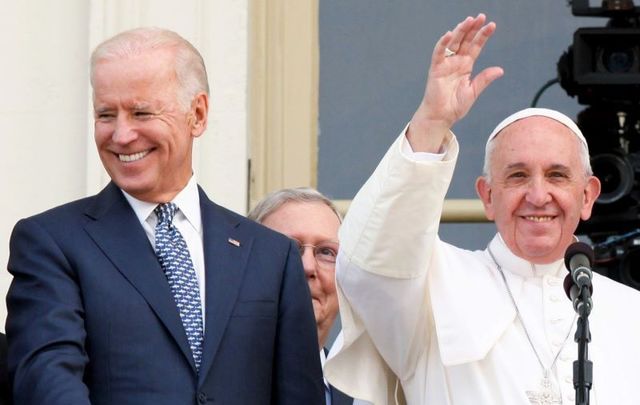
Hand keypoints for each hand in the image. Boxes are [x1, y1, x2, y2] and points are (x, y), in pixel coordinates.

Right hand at [407, 14, 503, 151]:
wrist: (441, 117)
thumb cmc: (455, 106)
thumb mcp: (473, 91)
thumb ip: (484, 79)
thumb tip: (500, 69)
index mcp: (466, 66)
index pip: (476, 46)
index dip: (483, 36)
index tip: (492, 25)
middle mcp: (456, 62)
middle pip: (465, 41)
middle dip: (473, 28)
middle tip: (481, 17)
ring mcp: (445, 64)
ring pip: (453, 43)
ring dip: (460, 31)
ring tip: (469, 20)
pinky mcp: (435, 69)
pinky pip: (438, 53)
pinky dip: (442, 43)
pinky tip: (449, 34)